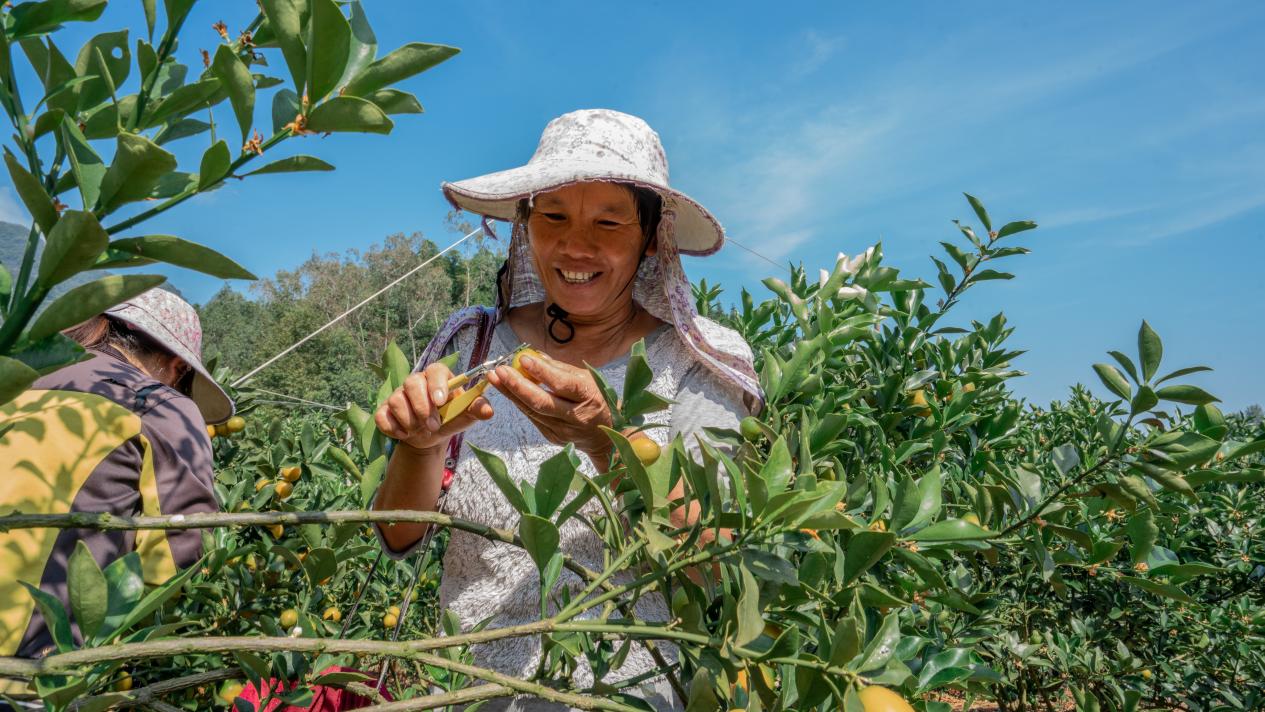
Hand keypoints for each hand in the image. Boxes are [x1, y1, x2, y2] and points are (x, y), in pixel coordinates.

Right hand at [374, 362, 493, 451]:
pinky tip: (404, 434)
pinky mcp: (384, 410)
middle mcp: (416, 382)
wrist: (430, 437)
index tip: (441, 401)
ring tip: (420, 430)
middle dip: (422, 407)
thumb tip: (488, 411)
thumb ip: (476, 410)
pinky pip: (382, 416)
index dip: (436, 384)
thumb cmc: (449, 419)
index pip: (435, 370)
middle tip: (433, 425)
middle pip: (412, 383)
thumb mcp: (465, 416)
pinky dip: (392, 428)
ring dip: (409, 420)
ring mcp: (398, 395)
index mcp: (437, 378)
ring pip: (396, 400)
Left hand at [486, 354, 613, 464]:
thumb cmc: (597, 400)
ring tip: (495, 378)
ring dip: (511, 394)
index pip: (562, 384)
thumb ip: (560, 368)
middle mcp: (575, 417)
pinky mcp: (552, 437)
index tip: (523, 358)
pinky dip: (519, 402)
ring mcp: (562, 431)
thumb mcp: (587, 379)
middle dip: (517, 386)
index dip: (542, 372)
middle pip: (541, 402)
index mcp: (589, 398)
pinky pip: (532, 417)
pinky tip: (507, 390)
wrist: (607, 437)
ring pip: (532, 411)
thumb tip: (535, 355)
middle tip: (499, 371)